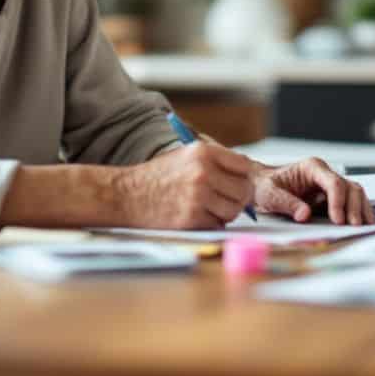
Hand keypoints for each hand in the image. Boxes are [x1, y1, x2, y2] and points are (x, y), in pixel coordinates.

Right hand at [116, 142, 254, 228]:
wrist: (128, 195)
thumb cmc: (158, 176)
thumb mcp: (186, 156)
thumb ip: (215, 162)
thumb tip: (246, 176)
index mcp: (203, 152)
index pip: (244, 165)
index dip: (244, 176)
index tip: (239, 183)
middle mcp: (203, 172)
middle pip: (244, 190)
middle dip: (240, 198)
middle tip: (230, 200)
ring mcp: (198, 196)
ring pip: (233, 210)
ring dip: (227, 212)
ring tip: (212, 208)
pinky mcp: (192, 217)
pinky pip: (218, 223)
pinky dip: (212, 222)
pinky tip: (198, 215)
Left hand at [250, 157, 374, 224]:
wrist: (262, 187)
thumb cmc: (265, 186)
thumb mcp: (269, 194)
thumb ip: (286, 203)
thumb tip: (305, 215)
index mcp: (311, 167)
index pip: (333, 182)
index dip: (338, 201)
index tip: (338, 219)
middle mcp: (324, 174)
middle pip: (349, 187)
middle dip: (353, 207)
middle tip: (352, 227)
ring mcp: (330, 185)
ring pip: (355, 193)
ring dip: (361, 210)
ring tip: (364, 227)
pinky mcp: (332, 198)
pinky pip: (352, 202)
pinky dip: (359, 212)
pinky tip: (364, 224)